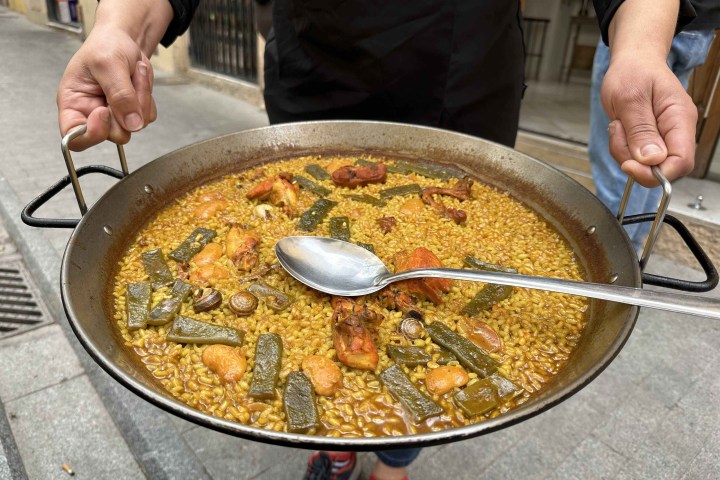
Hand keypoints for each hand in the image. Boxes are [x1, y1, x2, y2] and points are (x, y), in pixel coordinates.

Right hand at [57, 26, 156, 150]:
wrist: (124, 40)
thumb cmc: (105, 46)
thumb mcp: (108, 64)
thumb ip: (119, 95)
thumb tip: (132, 124)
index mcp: (73, 104)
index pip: (74, 138)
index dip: (91, 134)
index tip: (103, 111)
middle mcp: (92, 115)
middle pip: (114, 135)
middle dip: (125, 110)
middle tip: (125, 83)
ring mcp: (115, 117)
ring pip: (135, 126)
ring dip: (140, 100)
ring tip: (132, 74)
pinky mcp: (133, 114)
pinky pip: (147, 117)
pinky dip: (147, 99)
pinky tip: (138, 80)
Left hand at [601, 54, 696, 186]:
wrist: (633, 61)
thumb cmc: (633, 72)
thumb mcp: (630, 98)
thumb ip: (641, 130)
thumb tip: (652, 159)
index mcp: (679, 119)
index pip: (681, 162)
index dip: (655, 172)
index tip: (629, 164)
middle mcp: (676, 131)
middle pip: (662, 168)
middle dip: (634, 161)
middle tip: (619, 133)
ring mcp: (664, 136)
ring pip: (645, 165)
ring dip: (624, 151)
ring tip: (619, 124)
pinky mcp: (651, 139)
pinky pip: (635, 157)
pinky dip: (622, 148)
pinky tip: (620, 127)